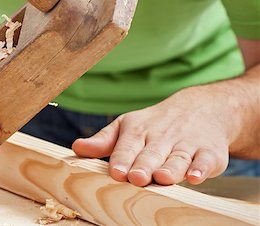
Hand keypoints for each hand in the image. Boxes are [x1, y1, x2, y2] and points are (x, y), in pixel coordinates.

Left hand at [72, 86, 234, 186]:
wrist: (201, 107)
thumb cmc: (157, 123)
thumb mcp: (129, 125)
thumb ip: (104, 140)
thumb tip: (76, 148)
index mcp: (139, 130)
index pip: (128, 145)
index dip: (122, 158)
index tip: (116, 172)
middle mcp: (163, 136)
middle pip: (152, 153)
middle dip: (144, 165)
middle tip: (135, 177)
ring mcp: (187, 144)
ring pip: (178, 157)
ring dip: (172, 167)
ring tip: (163, 178)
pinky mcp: (209, 152)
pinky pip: (205, 160)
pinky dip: (202, 168)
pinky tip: (196, 176)